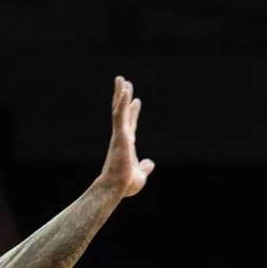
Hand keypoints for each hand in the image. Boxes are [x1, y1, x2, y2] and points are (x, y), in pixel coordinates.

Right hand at [97, 76, 154, 197]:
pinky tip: (125, 91)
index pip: (130, 124)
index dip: (133, 112)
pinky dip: (123, 103)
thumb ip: (145, 167)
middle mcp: (122, 137)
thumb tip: (150, 163)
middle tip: (124, 83)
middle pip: (122, 112)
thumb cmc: (125, 185)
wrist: (116, 188)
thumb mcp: (140, 175)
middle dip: (123, 97)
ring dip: (121, 94)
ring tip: (122, 80)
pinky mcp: (120, 135)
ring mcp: (120, 135)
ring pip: (119, 109)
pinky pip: (120, 115)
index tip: (136, 100)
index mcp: (126, 145)